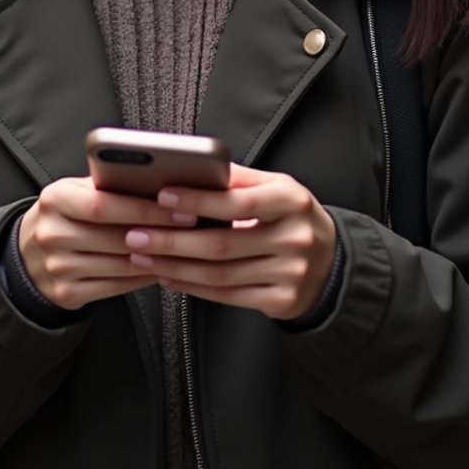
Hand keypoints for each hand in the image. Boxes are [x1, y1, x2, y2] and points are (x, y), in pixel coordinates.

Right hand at [19, 177, 197, 310]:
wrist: (26, 255)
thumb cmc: (64, 215)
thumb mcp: (74, 191)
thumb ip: (107, 185)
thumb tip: (158, 181)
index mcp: (55, 199)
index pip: (103, 204)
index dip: (145, 208)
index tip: (180, 208)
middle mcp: (53, 234)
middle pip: (116, 237)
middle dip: (159, 233)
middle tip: (192, 229)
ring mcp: (58, 267)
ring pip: (120, 265)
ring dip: (156, 258)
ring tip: (183, 248)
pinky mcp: (66, 293)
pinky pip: (115, 287)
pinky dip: (141, 278)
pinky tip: (159, 267)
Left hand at [122, 164, 337, 320]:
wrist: (332, 264)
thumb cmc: (293, 218)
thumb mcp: (278, 188)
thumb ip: (239, 179)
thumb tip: (194, 166)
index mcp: (291, 201)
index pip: (238, 202)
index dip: (198, 201)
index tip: (163, 196)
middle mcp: (294, 238)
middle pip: (223, 244)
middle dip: (172, 239)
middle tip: (136, 233)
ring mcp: (290, 274)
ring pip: (220, 274)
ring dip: (175, 265)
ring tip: (143, 254)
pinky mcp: (281, 302)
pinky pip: (227, 296)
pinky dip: (193, 287)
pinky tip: (170, 275)